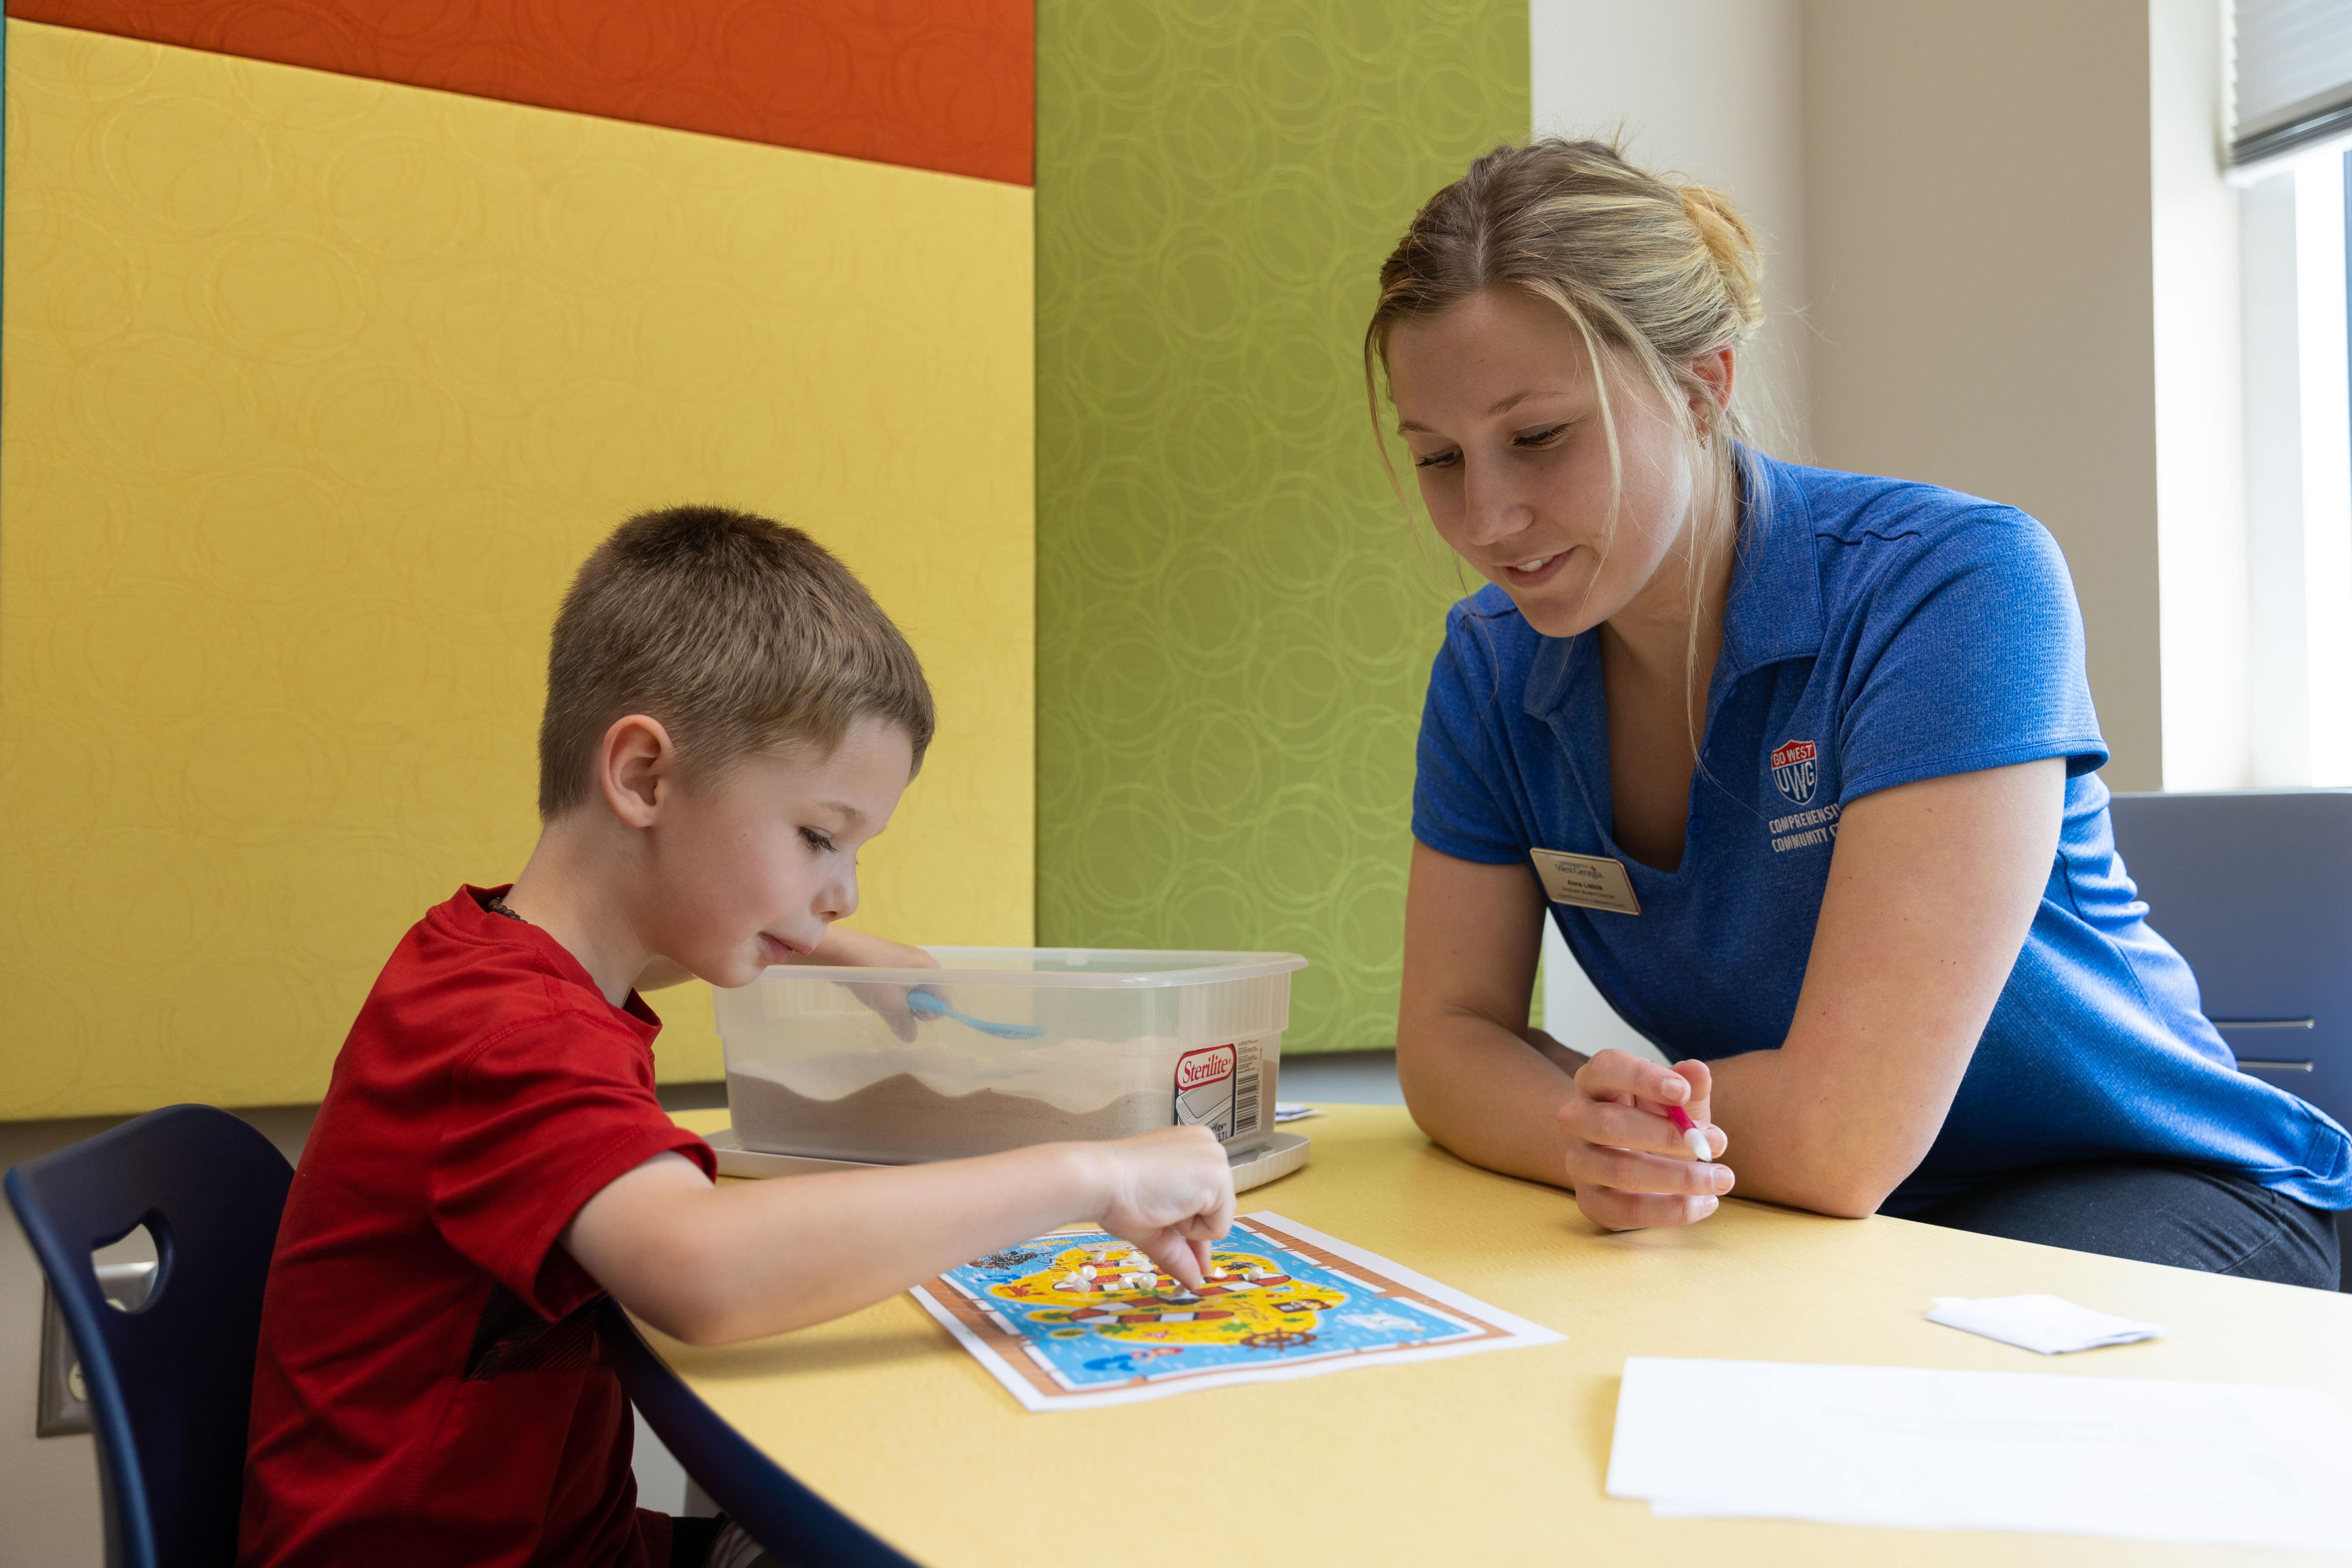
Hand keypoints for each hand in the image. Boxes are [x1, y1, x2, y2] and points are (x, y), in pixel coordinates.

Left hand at [801, 927, 939, 1041]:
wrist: (841, 951)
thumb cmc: (873, 977)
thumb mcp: (891, 1006)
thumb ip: (904, 1024)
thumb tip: (910, 1037)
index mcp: (930, 969)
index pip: (944, 999)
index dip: (930, 1013)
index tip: (911, 1018)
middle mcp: (923, 962)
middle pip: (927, 995)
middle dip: (913, 1008)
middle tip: (894, 1010)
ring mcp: (905, 960)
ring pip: (910, 991)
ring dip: (899, 1002)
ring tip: (881, 1001)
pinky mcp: (889, 961)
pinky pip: (897, 983)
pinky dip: (889, 992)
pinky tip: (874, 992)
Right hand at [1085, 1126, 1235, 1286]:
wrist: (1102, 1180)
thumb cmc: (1116, 1193)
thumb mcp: (1154, 1224)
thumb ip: (1178, 1251)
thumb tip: (1194, 1282)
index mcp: (1189, 1146)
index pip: (1205, 1195)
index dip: (1190, 1222)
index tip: (1179, 1236)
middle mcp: (1208, 1145)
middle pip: (1215, 1207)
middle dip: (1189, 1225)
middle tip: (1157, 1211)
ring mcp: (1217, 1159)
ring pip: (1219, 1218)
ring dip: (1188, 1226)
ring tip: (1158, 1203)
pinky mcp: (1220, 1177)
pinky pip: (1219, 1226)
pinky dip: (1194, 1231)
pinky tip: (1168, 1206)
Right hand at [1557, 1049, 1732, 1230]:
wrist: (1640, 1164)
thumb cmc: (1658, 1122)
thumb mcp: (1678, 1102)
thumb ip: (1689, 1085)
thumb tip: (1697, 1072)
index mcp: (1594, 1083)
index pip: (1606, 1068)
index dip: (1642, 1077)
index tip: (1683, 1092)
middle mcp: (1576, 1120)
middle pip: (1609, 1124)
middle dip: (1667, 1135)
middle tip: (1717, 1143)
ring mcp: (1578, 1162)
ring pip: (1620, 1171)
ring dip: (1679, 1177)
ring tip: (1722, 1179)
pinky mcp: (1590, 1201)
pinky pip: (1626, 1210)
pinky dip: (1671, 1210)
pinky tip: (1705, 1203)